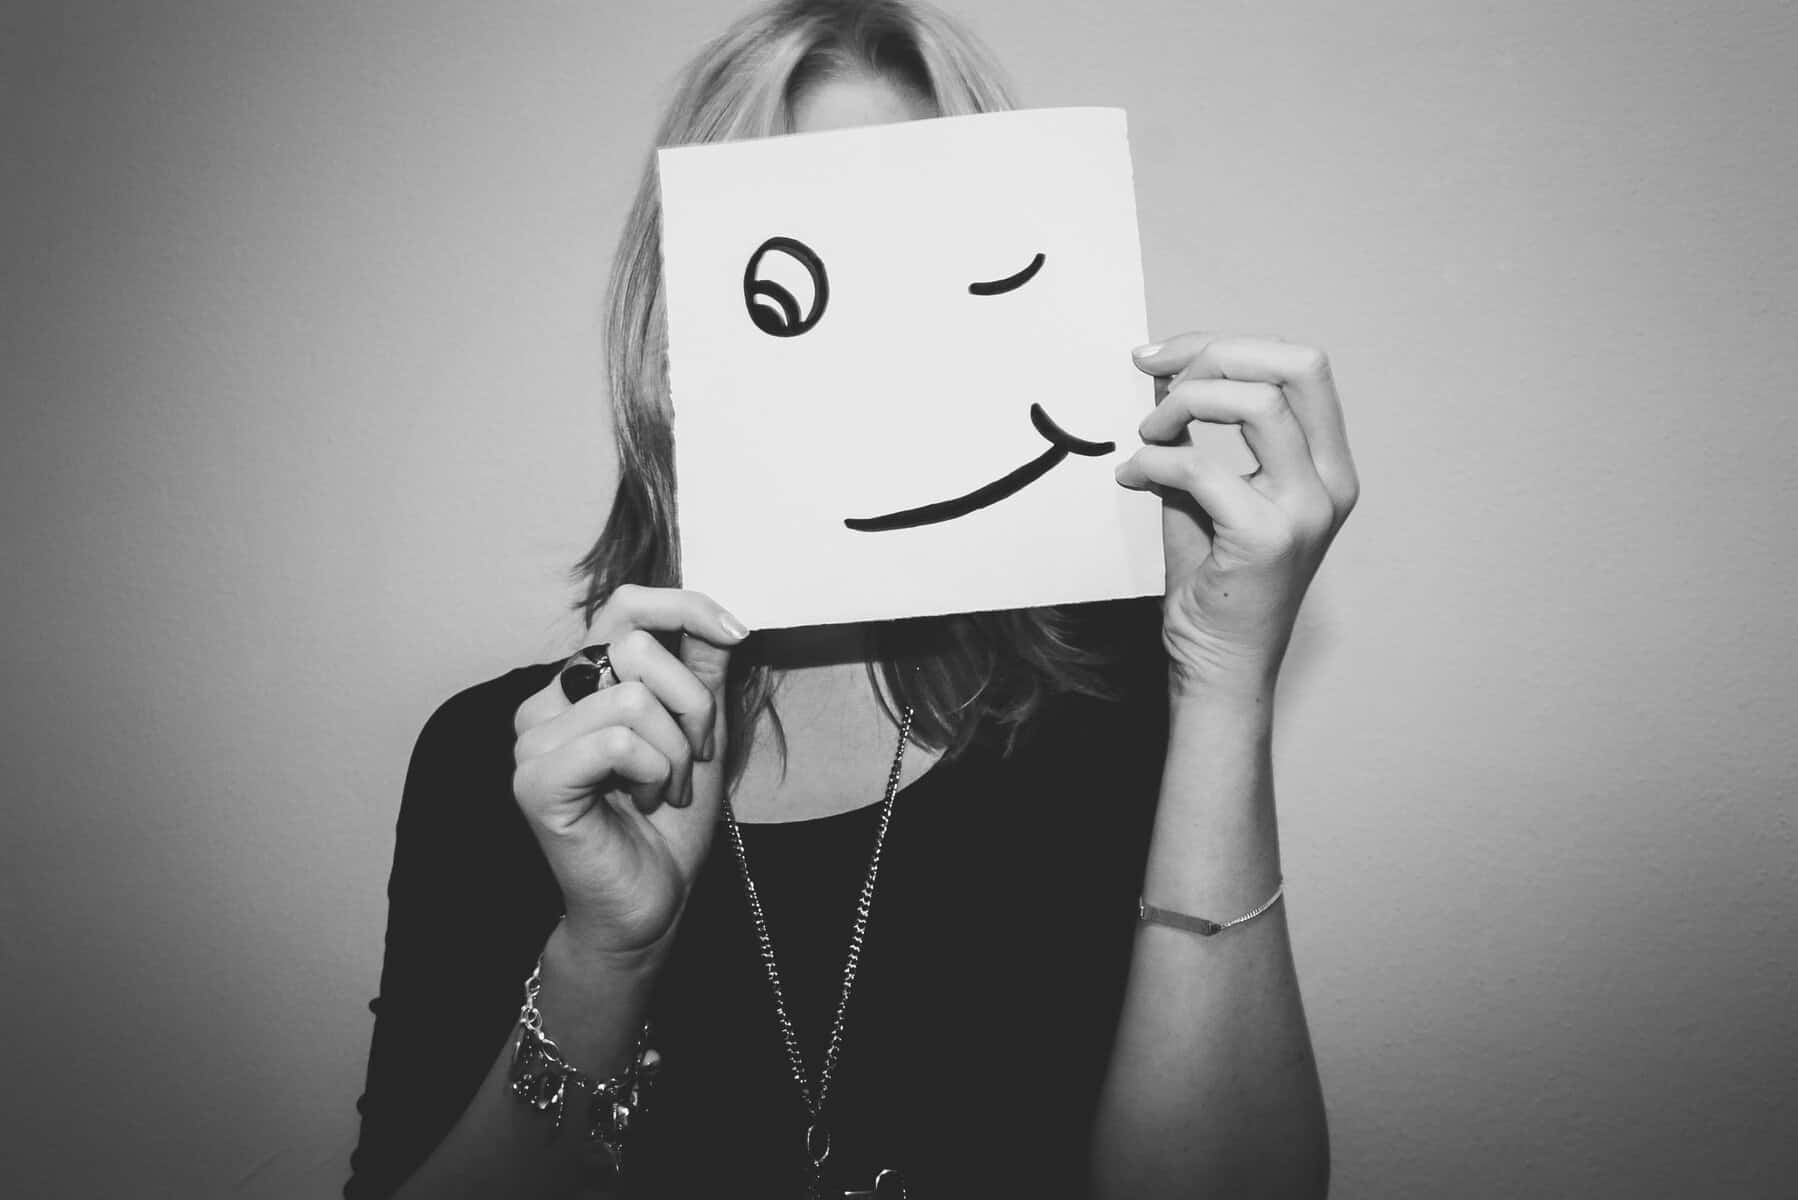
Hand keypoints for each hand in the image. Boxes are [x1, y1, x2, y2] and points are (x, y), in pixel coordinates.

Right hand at [512, 585, 748, 961]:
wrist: (652, 900)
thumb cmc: (670, 820)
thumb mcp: (700, 730)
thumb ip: (701, 668)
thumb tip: (718, 614)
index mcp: (581, 681)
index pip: (624, 607)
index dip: (684, 606)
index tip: (737, 631)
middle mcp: (546, 701)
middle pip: (635, 647)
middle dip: (691, 704)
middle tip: (693, 756)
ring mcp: (532, 740)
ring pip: (631, 698)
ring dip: (674, 752)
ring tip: (664, 789)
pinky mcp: (534, 780)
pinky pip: (617, 742)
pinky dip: (652, 772)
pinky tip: (644, 801)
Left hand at [1116, 334, 1358, 699]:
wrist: (1219, 664)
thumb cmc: (1213, 582)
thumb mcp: (1204, 490)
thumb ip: (1195, 432)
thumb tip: (1163, 373)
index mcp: (1326, 463)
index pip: (1300, 365)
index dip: (1227, 344)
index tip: (1162, 356)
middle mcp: (1331, 481)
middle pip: (1297, 363)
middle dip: (1213, 353)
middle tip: (1152, 373)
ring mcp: (1306, 510)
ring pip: (1258, 402)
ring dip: (1184, 403)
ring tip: (1145, 437)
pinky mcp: (1267, 539)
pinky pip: (1203, 466)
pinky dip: (1157, 461)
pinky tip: (1134, 479)